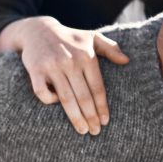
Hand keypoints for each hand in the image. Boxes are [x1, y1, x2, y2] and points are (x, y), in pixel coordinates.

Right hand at [10, 17, 128, 135]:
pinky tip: (57, 105)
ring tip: (82, 130)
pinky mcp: (36, 69)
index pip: (97, 87)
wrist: (37, 29)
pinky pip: (42, 92)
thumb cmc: (69, 38)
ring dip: (75, 117)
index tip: (105, 121)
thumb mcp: (91, 37)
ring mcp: (52, 66)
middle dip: (91, 116)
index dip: (102, 106)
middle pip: (84, 96)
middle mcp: (70, 61)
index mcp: (86, 56)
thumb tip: (126, 61)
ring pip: (66, 98)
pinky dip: (50, 101)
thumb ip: (110, 48)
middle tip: (95, 131)